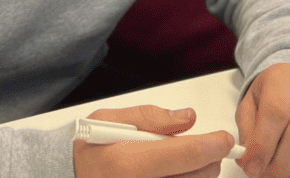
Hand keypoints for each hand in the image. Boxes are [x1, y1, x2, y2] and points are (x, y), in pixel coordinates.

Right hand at [73, 105, 233, 177]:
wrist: (66, 176)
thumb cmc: (86, 149)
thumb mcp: (109, 120)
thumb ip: (150, 117)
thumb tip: (187, 119)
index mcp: (129, 163)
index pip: (188, 154)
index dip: (214, 144)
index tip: (224, 138)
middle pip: (198, 176)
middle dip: (208, 159)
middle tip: (204, 147)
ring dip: (198, 174)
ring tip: (182, 162)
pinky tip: (174, 174)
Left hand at [235, 64, 289, 177]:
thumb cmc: (271, 100)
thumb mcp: (249, 107)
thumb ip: (248, 132)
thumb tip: (249, 160)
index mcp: (285, 77)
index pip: (277, 111)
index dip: (262, 145)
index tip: (252, 166)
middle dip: (282, 163)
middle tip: (267, 175)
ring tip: (284, 176)